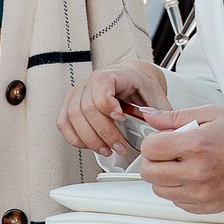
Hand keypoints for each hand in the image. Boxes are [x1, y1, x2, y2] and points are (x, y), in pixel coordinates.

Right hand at [58, 60, 173, 158]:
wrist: (132, 77)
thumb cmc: (141, 84)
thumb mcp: (155, 94)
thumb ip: (160, 112)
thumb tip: (161, 128)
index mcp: (113, 74)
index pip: (100, 88)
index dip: (108, 107)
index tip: (121, 119)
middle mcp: (92, 81)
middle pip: (86, 108)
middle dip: (103, 133)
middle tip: (118, 146)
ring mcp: (79, 92)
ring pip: (72, 117)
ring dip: (89, 139)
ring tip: (105, 149)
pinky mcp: (71, 103)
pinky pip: (63, 121)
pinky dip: (73, 137)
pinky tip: (87, 145)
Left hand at [137, 104, 223, 214]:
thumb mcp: (212, 114)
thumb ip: (175, 116)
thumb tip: (149, 115)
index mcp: (197, 145)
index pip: (150, 149)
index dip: (152, 141)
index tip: (160, 139)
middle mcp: (198, 172)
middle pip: (149, 173)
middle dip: (153, 160)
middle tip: (167, 152)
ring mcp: (203, 193)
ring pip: (160, 190)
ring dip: (164, 177)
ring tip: (181, 164)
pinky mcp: (209, 206)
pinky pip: (177, 202)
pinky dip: (179, 190)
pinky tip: (193, 177)